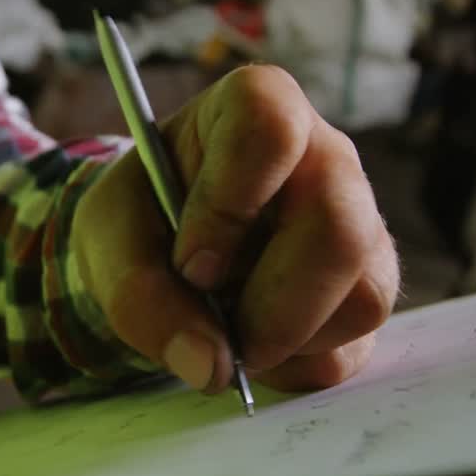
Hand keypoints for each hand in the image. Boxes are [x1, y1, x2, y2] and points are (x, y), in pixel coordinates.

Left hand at [72, 66, 398, 392]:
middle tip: (222, 338)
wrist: (162, 246)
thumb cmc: (143, 216)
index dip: (228, 205)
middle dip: (274, 306)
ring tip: (230, 334)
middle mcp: (326, 157)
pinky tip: (254, 347)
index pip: (270, 131)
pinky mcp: (366, 289)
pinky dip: (295, 369)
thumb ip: (138, 292)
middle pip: (339, 228)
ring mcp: (361, 224)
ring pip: (363, 297)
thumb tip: (208, 364)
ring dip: (286, 343)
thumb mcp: (109, 239)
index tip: (191, 265)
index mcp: (256, 107)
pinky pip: (355, 347)